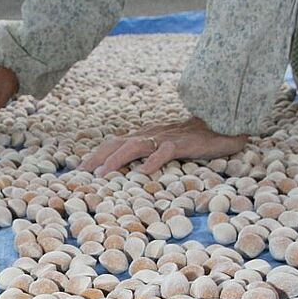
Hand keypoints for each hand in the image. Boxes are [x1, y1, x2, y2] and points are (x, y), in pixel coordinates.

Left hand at [78, 117, 246, 176]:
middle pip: (115, 143)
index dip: (95, 155)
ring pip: (134, 146)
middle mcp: (149, 135)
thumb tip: (133, 175)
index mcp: (143, 136)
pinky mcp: (182, 143)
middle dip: (96, 158)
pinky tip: (143, 173)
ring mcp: (164, 138)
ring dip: (117, 160)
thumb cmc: (191, 139)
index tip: (78, 170)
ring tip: (103, 174)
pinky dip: (152, 161)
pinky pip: (164, 151)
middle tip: (81, 175)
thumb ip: (149, 155)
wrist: (219, 124)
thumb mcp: (165, 147)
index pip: (112, 143)